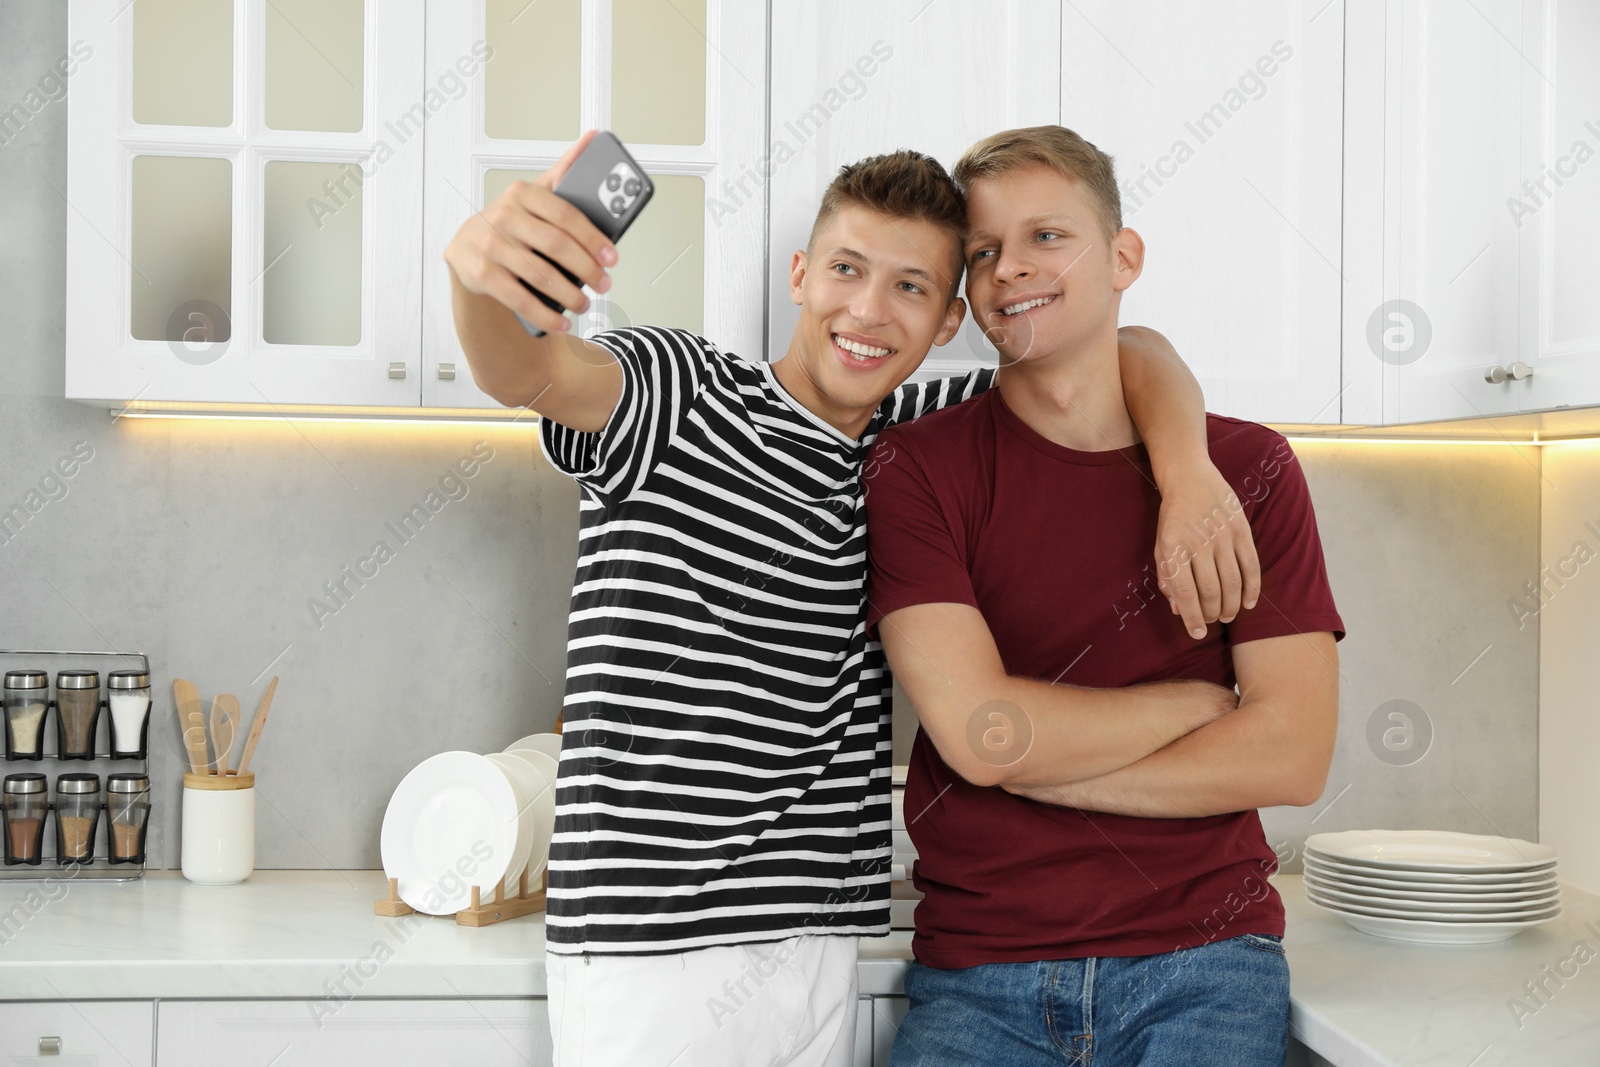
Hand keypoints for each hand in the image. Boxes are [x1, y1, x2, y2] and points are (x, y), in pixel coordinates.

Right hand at [444, 130, 618, 335]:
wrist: (466, 248)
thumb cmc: (513, 222)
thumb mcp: (535, 195)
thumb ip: (565, 172)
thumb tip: (594, 137)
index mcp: (522, 192)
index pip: (566, 215)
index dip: (593, 238)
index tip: (612, 258)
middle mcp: (503, 215)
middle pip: (556, 246)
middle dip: (587, 270)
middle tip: (604, 284)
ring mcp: (489, 245)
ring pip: (540, 275)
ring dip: (569, 295)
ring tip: (586, 302)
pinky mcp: (479, 274)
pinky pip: (519, 299)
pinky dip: (545, 314)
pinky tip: (562, 321)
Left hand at [1153, 463, 1260, 638]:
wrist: (1190, 477)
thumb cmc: (1173, 517)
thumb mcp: (1161, 545)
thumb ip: (1168, 577)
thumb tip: (1178, 610)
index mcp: (1174, 549)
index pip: (1185, 593)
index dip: (1193, 617)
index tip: (1198, 633)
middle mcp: (1198, 544)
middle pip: (1211, 591)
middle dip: (1213, 614)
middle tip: (1214, 621)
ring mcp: (1222, 536)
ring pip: (1232, 582)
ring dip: (1232, 606)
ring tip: (1229, 615)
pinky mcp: (1241, 530)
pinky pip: (1251, 566)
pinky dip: (1252, 588)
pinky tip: (1249, 602)